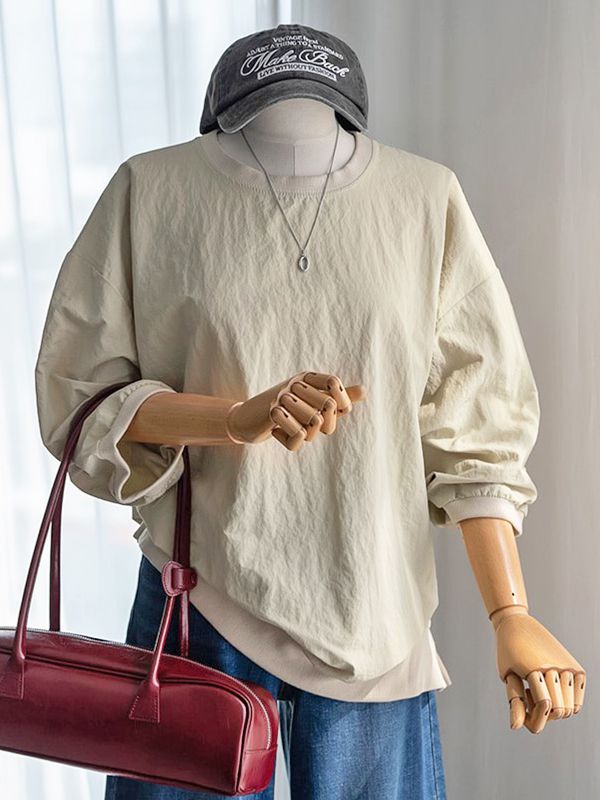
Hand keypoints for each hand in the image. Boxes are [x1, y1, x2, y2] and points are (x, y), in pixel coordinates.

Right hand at [227, 371, 366, 449]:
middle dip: (326, 425)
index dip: (343, 402)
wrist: (246, 420)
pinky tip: (279, 434)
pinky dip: (292, 442)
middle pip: (328, 406)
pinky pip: (299, 436)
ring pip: (315, 423)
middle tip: (311, 428)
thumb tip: (364, 390)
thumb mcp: (311, 402)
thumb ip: (337, 397)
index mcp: (307, 377)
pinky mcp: (271, 414)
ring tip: (295, 431)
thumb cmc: (284, 412)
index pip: (334, 383)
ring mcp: (282, 397)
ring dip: (308, 436)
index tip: (336, 414)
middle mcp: (295, 383)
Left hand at [493, 609, 585, 733]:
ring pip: (571, 708)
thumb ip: (515, 701)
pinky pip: (578, 700)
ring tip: (539, 691)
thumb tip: (515, 727)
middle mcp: (555, 665)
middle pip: (560, 710)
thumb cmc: (508, 652)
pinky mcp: (576, 667)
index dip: (534, 718)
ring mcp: (568, 666)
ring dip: (555, 710)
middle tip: (529, 699)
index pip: (544, 705)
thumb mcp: (507, 675)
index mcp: (534, 666)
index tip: (522, 715)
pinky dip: (567, 703)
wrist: (519, 624)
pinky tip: (551, 690)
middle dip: (544, 715)